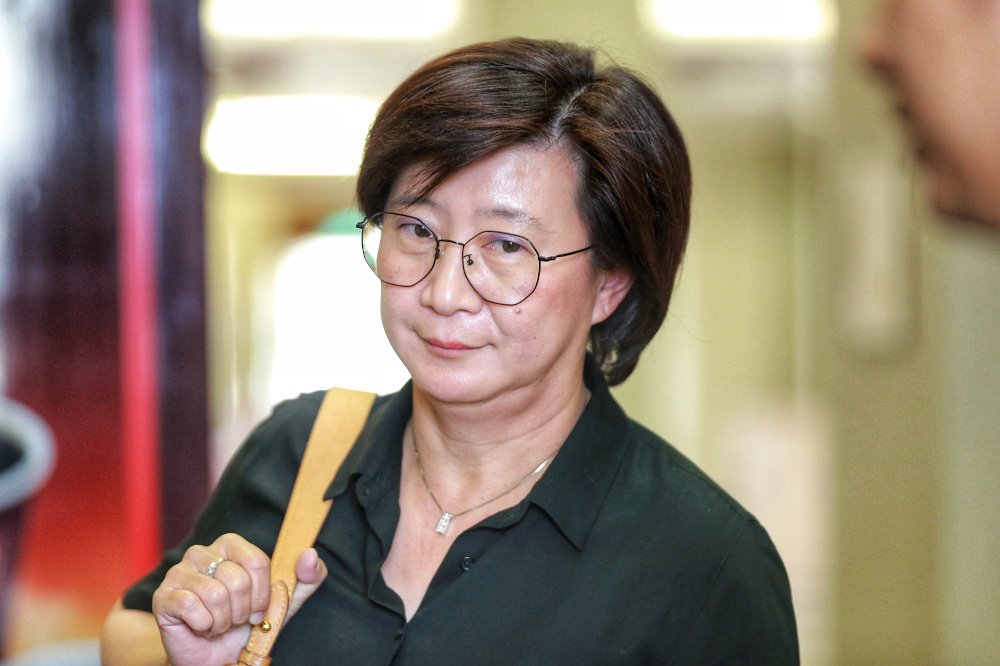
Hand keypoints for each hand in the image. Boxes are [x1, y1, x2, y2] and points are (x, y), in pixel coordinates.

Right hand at [151, 533, 327, 665]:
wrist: (214, 658)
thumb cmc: (247, 626)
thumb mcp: (285, 603)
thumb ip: (307, 578)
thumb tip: (310, 554)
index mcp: (231, 545)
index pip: (258, 562)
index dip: (262, 595)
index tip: (258, 610)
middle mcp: (202, 552)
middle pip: (238, 580)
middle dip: (242, 611)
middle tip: (234, 620)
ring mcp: (179, 572)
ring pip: (216, 594)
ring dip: (223, 621)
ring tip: (218, 624)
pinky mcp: (163, 596)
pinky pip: (192, 607)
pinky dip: (204, 626)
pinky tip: (201, 627)